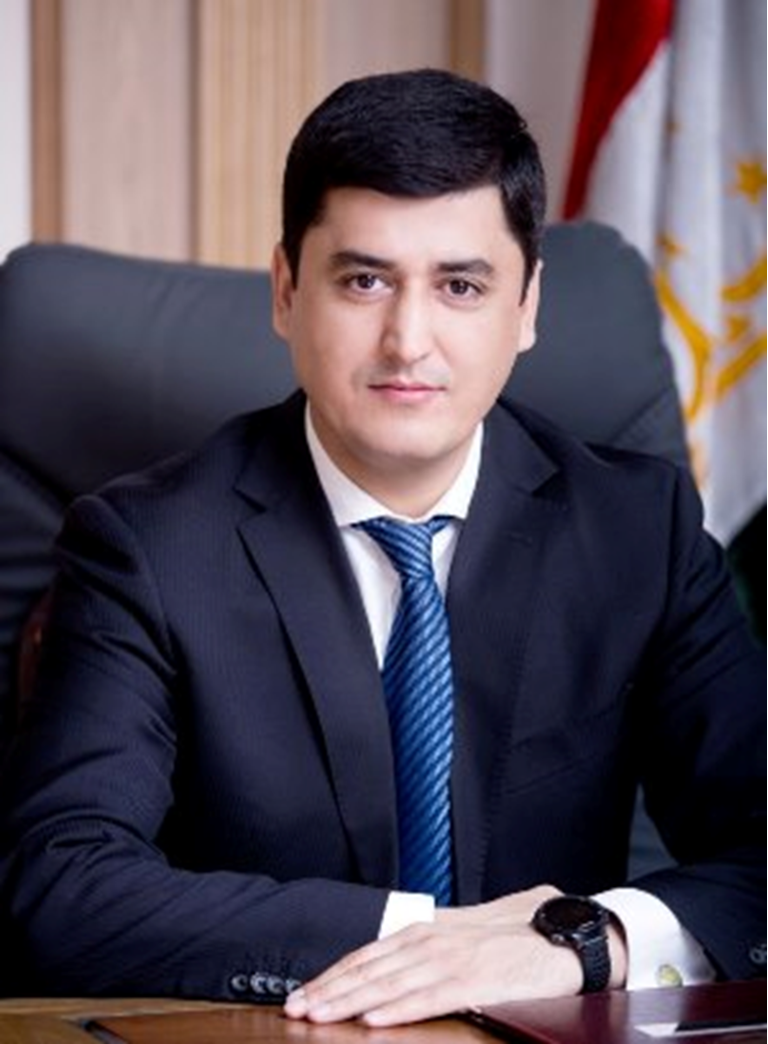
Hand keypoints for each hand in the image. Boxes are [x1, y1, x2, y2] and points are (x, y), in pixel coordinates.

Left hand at [284, 885, 607, 1026]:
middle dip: (329, 989)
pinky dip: (398, 1008)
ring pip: (389, 983)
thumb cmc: (512, 937)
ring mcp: (453, 959)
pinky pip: (429, 997)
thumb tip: (391, 968)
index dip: (334, 975)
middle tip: (296, 1007)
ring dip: (350, 1000)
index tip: (304, 992)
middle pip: (369, 968)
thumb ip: (425, 952)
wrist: (561, 932)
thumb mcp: (460, 939)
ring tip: (320, 1014)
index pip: (368, 954)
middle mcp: (432, 941)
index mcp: (426, 931)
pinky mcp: (476, 979)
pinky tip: (374, 1019)